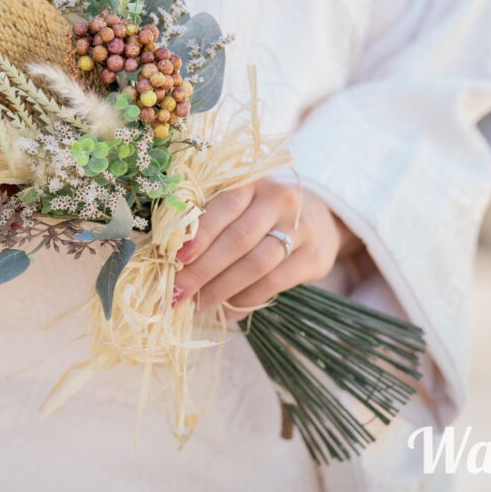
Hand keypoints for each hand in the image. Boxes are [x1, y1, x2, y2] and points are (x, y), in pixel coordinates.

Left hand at [172, 178, 359, 320]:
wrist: (316, 219)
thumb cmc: (258, 212)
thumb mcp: (237, 204)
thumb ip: (208, 220)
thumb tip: (173, 258)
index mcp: (253, 180)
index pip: (225, 206)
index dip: (200, 233)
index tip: (175, 258)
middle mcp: (280, 200)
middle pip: (238, 239)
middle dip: (203, 270)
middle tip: (177, 293)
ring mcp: (300, 229)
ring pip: (256, 265)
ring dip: (221, 289)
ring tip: (197, 305)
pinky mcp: (313, 258)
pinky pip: (272, 284)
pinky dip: (244, 301)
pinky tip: (225, 311)